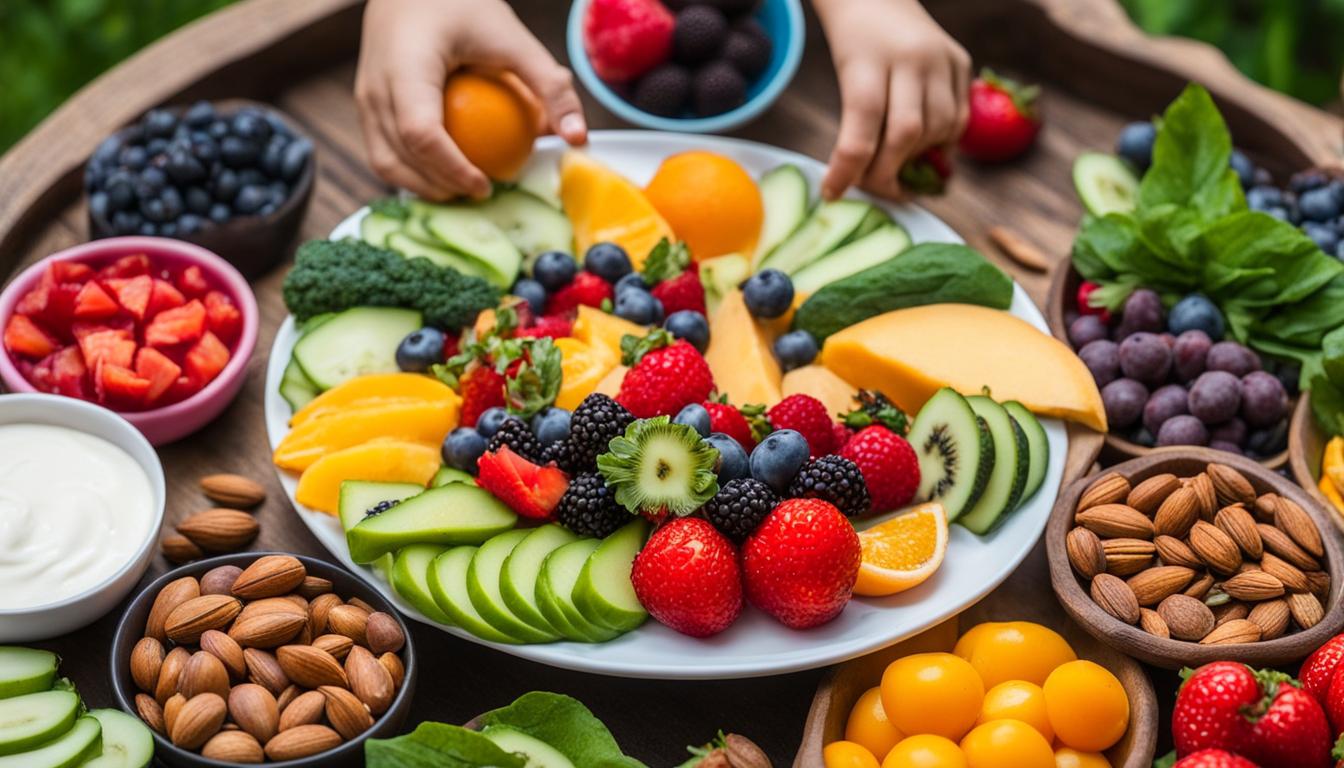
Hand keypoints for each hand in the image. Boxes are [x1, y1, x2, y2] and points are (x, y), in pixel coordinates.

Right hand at [355, 0, 586, 199]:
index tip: (486, 185)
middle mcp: (375, 85)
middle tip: (482, 195)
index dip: (452, 169)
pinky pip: (383, 152)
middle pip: (399, 157)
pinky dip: (412, 173)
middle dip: (441, 188)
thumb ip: (547, 85)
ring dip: (423, 188)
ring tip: (463, 192)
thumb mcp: (511, 38)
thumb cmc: (460, 4)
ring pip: (384, 163)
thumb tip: (578, 138)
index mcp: (406, 66)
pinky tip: (447, 178)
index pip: (421, 132)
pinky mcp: (366, 106)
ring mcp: (364, 98)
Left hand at [813, 0, 969, 198]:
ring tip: (897, 163)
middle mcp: (910, 57)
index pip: (861, 128)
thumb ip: (858, 125)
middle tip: (873, 187)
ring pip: (938, 130)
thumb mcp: (845, 75)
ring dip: (917, 159)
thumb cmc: (855, 43)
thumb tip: (868, 181)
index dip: (848, 170)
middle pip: (906, 134)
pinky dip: (941, 141)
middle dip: (888, 172)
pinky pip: (959, 118)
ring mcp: (942, 58)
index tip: (834, 193)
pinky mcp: (961, 62)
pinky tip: (923, 144)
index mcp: (868, 60)